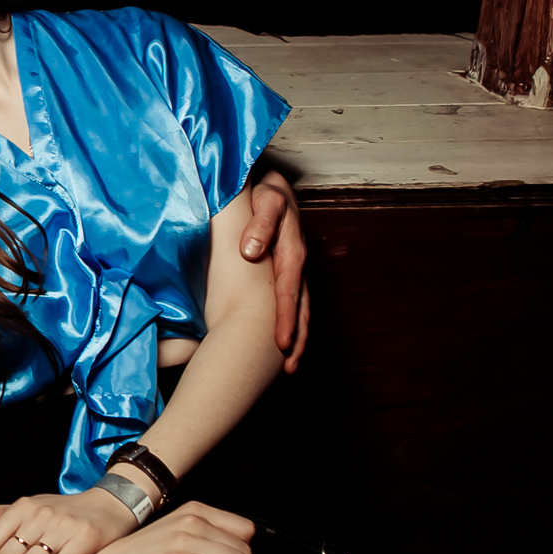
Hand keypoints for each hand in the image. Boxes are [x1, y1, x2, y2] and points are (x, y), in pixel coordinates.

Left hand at [240, 169, 309, 372]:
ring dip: (298, 337)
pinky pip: (295, 304)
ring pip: (302, 309)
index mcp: (292, 250)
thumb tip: (250, 250)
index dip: (285, 316)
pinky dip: (293, 325)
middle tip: (288, 365)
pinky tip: (286, 346)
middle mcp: (298, 265)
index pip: (288, 289)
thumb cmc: (266, 194)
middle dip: (296, 336)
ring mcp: (296, 272)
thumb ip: (260, 223)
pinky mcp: (289, 275)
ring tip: (291, 366)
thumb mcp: (266, 200)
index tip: (281, 342)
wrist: (275, 187)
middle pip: (300, 306)